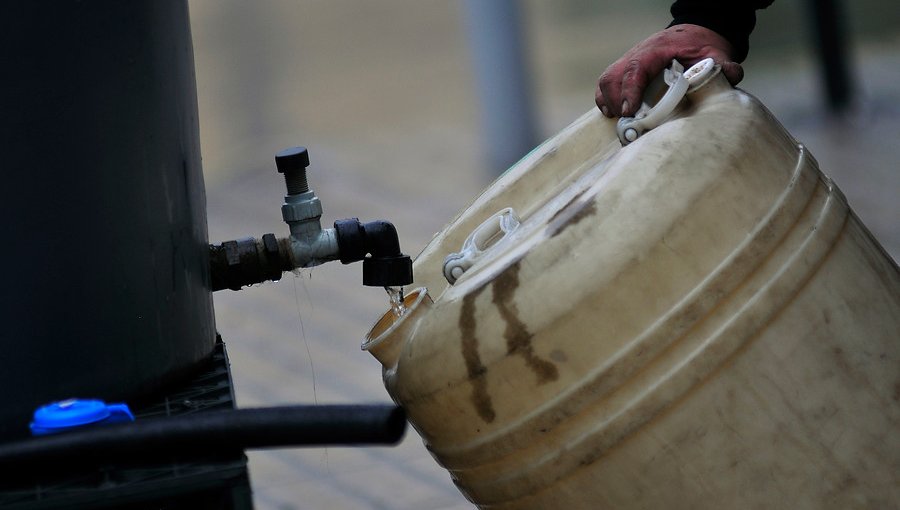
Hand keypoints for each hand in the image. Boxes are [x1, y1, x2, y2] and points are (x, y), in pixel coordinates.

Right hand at [595, 24, 743, 117]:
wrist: (692, 37)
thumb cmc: (700, 47)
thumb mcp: (715, 53)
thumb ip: (722, 65)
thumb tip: (730, 75)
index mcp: (657, 49)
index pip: (636, 68)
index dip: (630, 90)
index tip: (630, 110)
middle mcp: (637, 54)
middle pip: (614, 77)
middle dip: (617, 101)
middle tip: (629, 122)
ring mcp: (628, 63)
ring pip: (607, 81)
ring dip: (610, 102)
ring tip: (622, 121)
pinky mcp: (624, 72)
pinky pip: (606, 85)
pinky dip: (606, 100)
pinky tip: (614, 114)